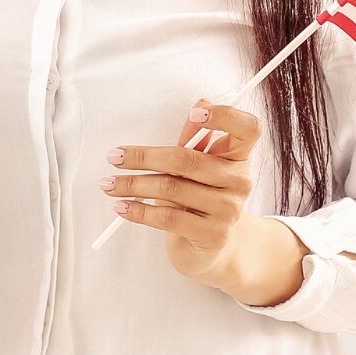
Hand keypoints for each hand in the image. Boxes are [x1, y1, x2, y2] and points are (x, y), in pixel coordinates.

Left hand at [101, 100, 306, 304]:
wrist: (213, 247)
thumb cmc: (199, 194)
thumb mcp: (200, 164)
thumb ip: (196, 138)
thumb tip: (197, 107)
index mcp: (238, 156)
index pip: (247, 128)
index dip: (224, 116)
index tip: (193, 113)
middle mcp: (239, 181)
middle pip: (187, 159)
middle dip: (143, 157)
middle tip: (113, 157)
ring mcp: (228, 210)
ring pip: (171, 188)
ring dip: (133, 185)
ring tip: (108, 185)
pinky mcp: (213, 235)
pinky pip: (169, 218)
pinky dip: (139, 211)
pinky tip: (121, 207)